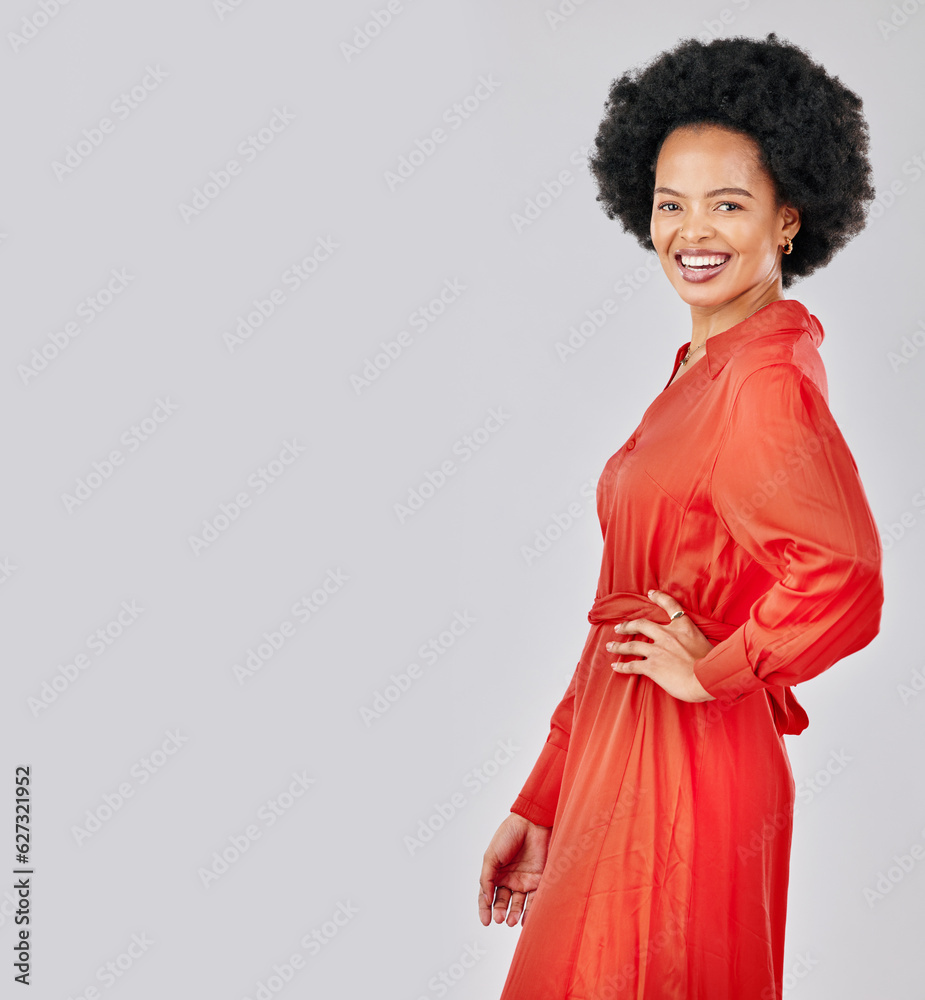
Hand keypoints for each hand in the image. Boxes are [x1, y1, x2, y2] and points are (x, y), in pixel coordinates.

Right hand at [478, 813, 551, 927]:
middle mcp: (509, 879)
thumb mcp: (491, 856)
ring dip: (514, 914)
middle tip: (500, 918)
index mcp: (496, 873)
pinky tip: (525, 919)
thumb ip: (486, 879)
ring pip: (518, 903)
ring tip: (511, 921)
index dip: (485, 909)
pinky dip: (530, 911)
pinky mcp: (539, 880)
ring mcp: (524, 880)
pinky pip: (535, 899)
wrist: (532, 823)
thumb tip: (486, 900)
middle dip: (500, 912)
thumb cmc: (509, 835)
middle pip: (503, 901)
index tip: (485, 921)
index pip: (488, 895)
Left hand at [605, 588, 715, 702]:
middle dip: (628, 626)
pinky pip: (632, 665)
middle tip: (619, 627)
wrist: (707, 678)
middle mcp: (667, 635)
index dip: (659, 597)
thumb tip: (692, 644)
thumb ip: (694, 639)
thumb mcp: (706, 642)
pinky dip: (622, 666)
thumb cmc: (712, 664)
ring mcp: (657, 650)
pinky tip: (615, 667)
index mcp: (683, 627)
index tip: (650, 593)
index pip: (670, 606)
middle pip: (641, 624)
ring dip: (619, 646)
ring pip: (632, 645)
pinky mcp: (652, 666)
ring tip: (610, 646)